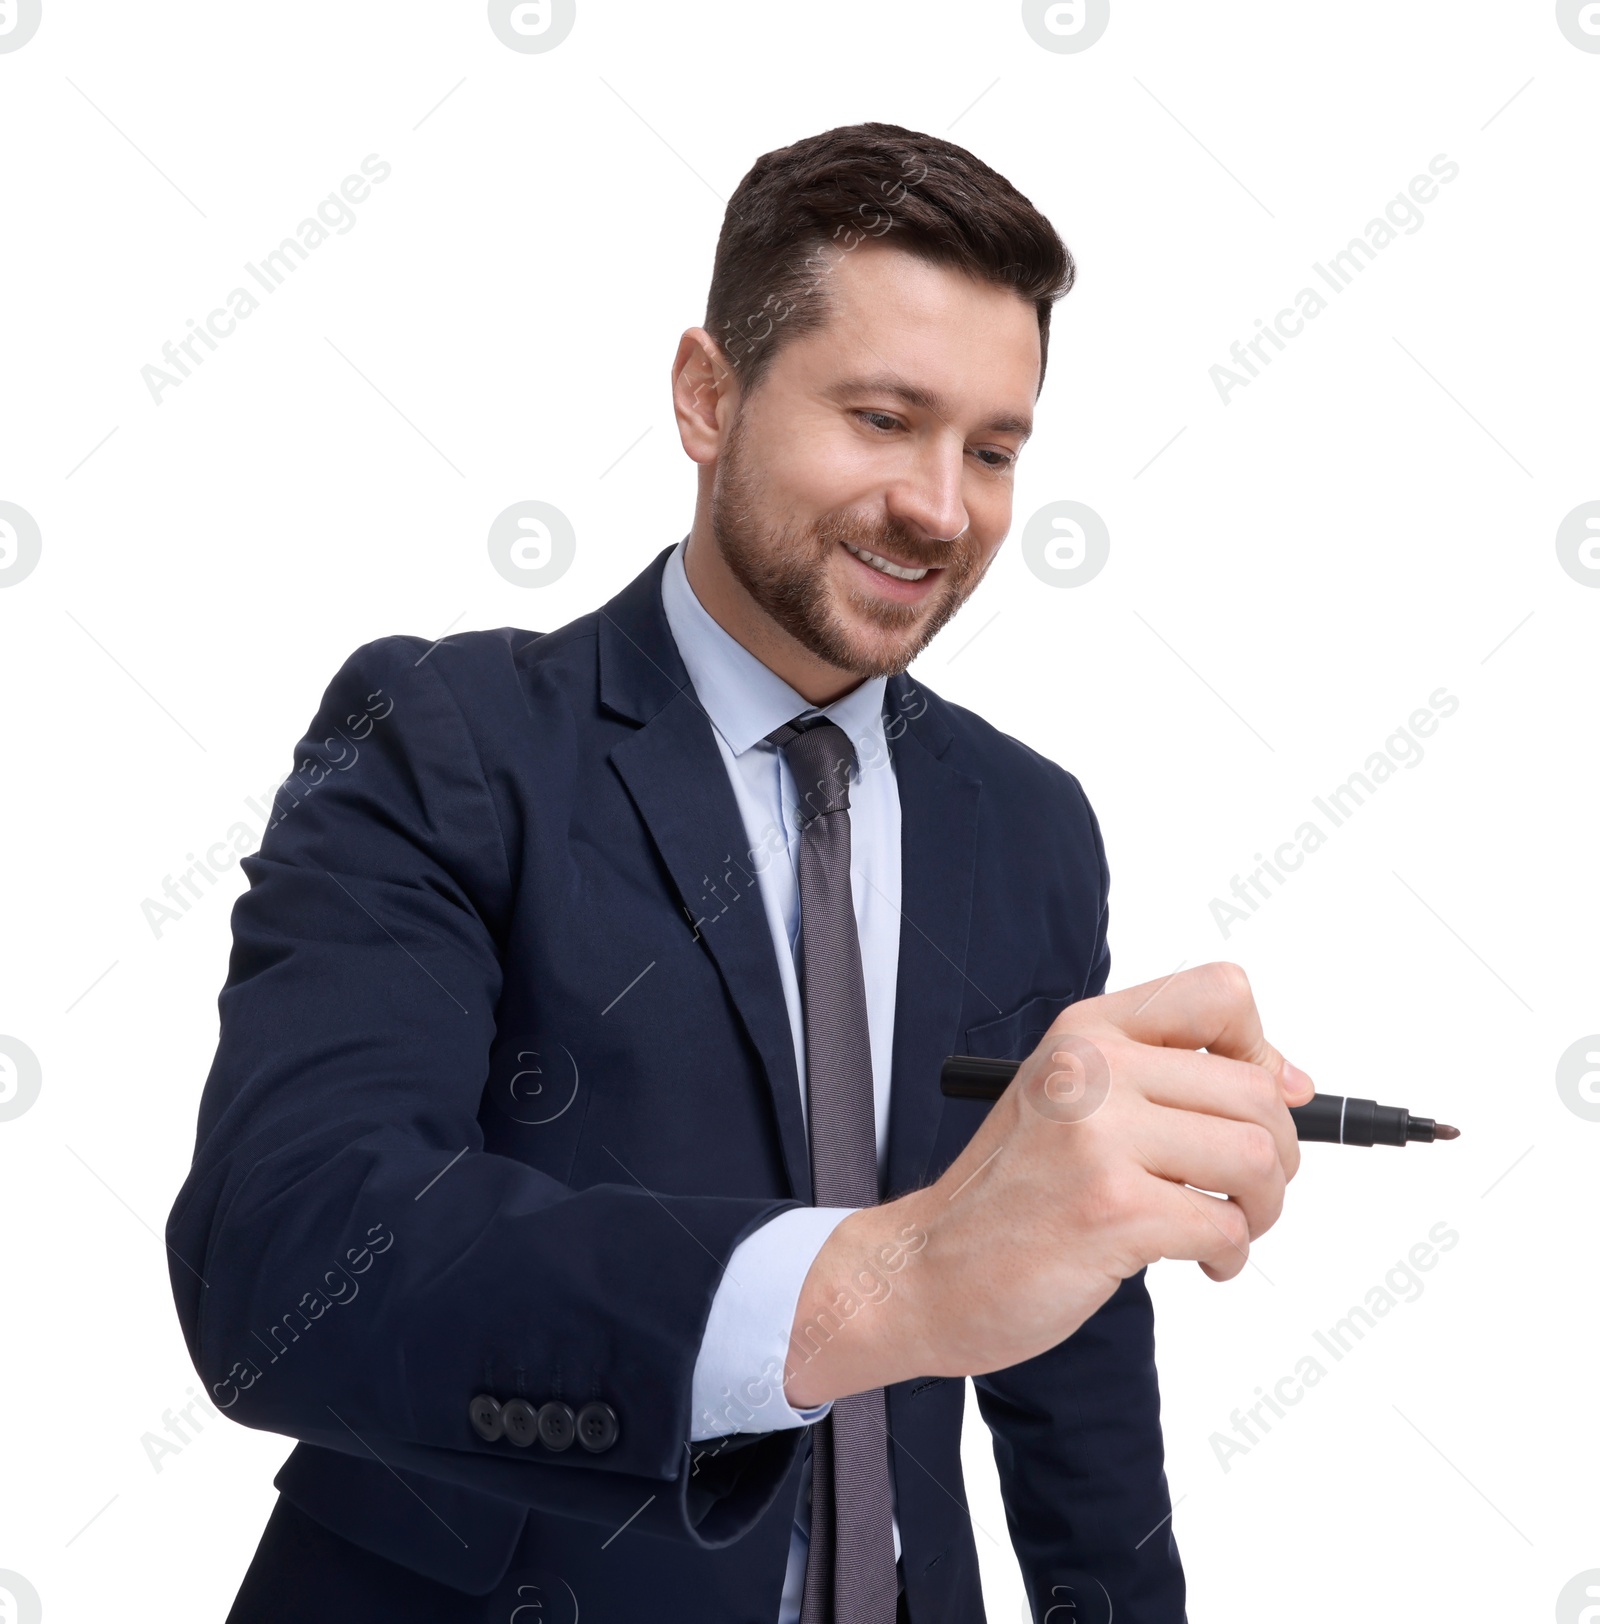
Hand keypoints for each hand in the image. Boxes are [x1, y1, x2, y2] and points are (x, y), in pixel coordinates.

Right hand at [784, 961, 1313, 1405]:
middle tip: (1241, 1194)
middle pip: (1258, 1091)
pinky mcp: (1110, 1209)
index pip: (1222, 993)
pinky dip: (1228, 1256)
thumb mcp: (1074, 1102)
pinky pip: (1226, 1227)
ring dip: (1262, 1209)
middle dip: (1276, 1157)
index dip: (1261, 1050)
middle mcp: (1092, 1068)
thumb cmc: (1011, 1195)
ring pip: (1257, 1158)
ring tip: (1224, 1228)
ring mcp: (1099, 1137)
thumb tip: (1293, 1083)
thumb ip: (1165, 1078)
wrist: (926, 1269)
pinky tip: (1196, 1263)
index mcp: (1086, 1031)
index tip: (1250, 1104)